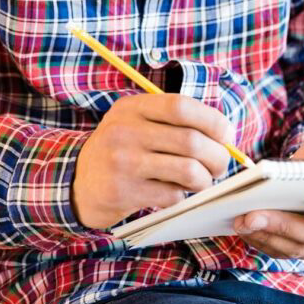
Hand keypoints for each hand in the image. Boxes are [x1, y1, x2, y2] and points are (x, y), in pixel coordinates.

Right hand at [72, 93, 235, 229]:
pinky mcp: (124, 192)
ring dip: (205, 179)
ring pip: (187, 170)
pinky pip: (172, 195)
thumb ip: (171, 122)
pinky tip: (178, 193)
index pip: (180, 106)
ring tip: (203, 181)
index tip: (226, 135)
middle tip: (221, 165)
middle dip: (217, 156)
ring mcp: (123, 162)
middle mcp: (125, 131)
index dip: (211, 120)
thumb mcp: (135, 122)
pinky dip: (184, 196)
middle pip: (190, 140)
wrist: (78, 182)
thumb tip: (223, 135)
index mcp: (132, 107)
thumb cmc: (120, 150)